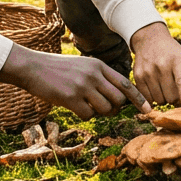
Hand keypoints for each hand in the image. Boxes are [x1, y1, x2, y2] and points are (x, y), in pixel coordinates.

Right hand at [0, 44, 150, 119]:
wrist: (32, 67)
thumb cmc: (57, 68)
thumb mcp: (82, 65)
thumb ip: (98, 77)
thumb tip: (115, 98)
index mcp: (98, 65)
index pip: (125, 83)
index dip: (138, 98)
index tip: (147, 109)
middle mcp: (93, 74)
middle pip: (118, 99)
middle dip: (115, 109)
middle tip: (105, 110)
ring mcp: (83, 86)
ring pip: (105, 109)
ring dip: (99, 113)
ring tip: (87, 107)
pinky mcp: (71, 98)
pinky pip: (88, 115)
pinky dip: (84, 115)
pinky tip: (74, 108)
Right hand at [129, 22, 180, 107]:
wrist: (150, 40)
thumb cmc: (173, 54)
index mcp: (177, 60)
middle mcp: (161, 65)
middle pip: (171, 96)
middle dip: (175, 98)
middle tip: (175, 90)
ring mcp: (148, 71)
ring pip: (159, 100)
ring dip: (164, 99)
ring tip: (164, 86)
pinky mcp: (137, 76)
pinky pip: (147, 98)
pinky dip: (153, 98)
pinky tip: (155, 87)